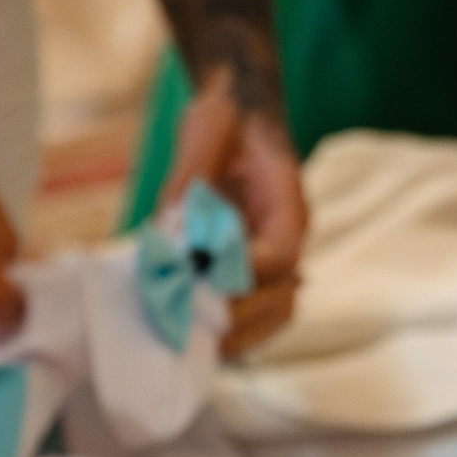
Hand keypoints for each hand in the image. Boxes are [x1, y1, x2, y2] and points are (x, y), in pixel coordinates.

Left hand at [166, 71, 307, 354]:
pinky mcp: (252, 265)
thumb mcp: (208, 126)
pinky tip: (194, 337)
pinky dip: (232, 330)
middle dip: (237, 317)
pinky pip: (255, 310)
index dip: (242, 278)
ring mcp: (274, 254)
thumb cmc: (228, 114)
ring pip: (275, 312)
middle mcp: (287, 234)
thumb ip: (189, 176)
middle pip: (282, 296)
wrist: (239, 108)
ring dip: (239, 335)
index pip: (279, 255)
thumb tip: (169, 224)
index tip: (201, 286)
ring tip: (193, 348)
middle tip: (190, 328)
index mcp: (286, 202)